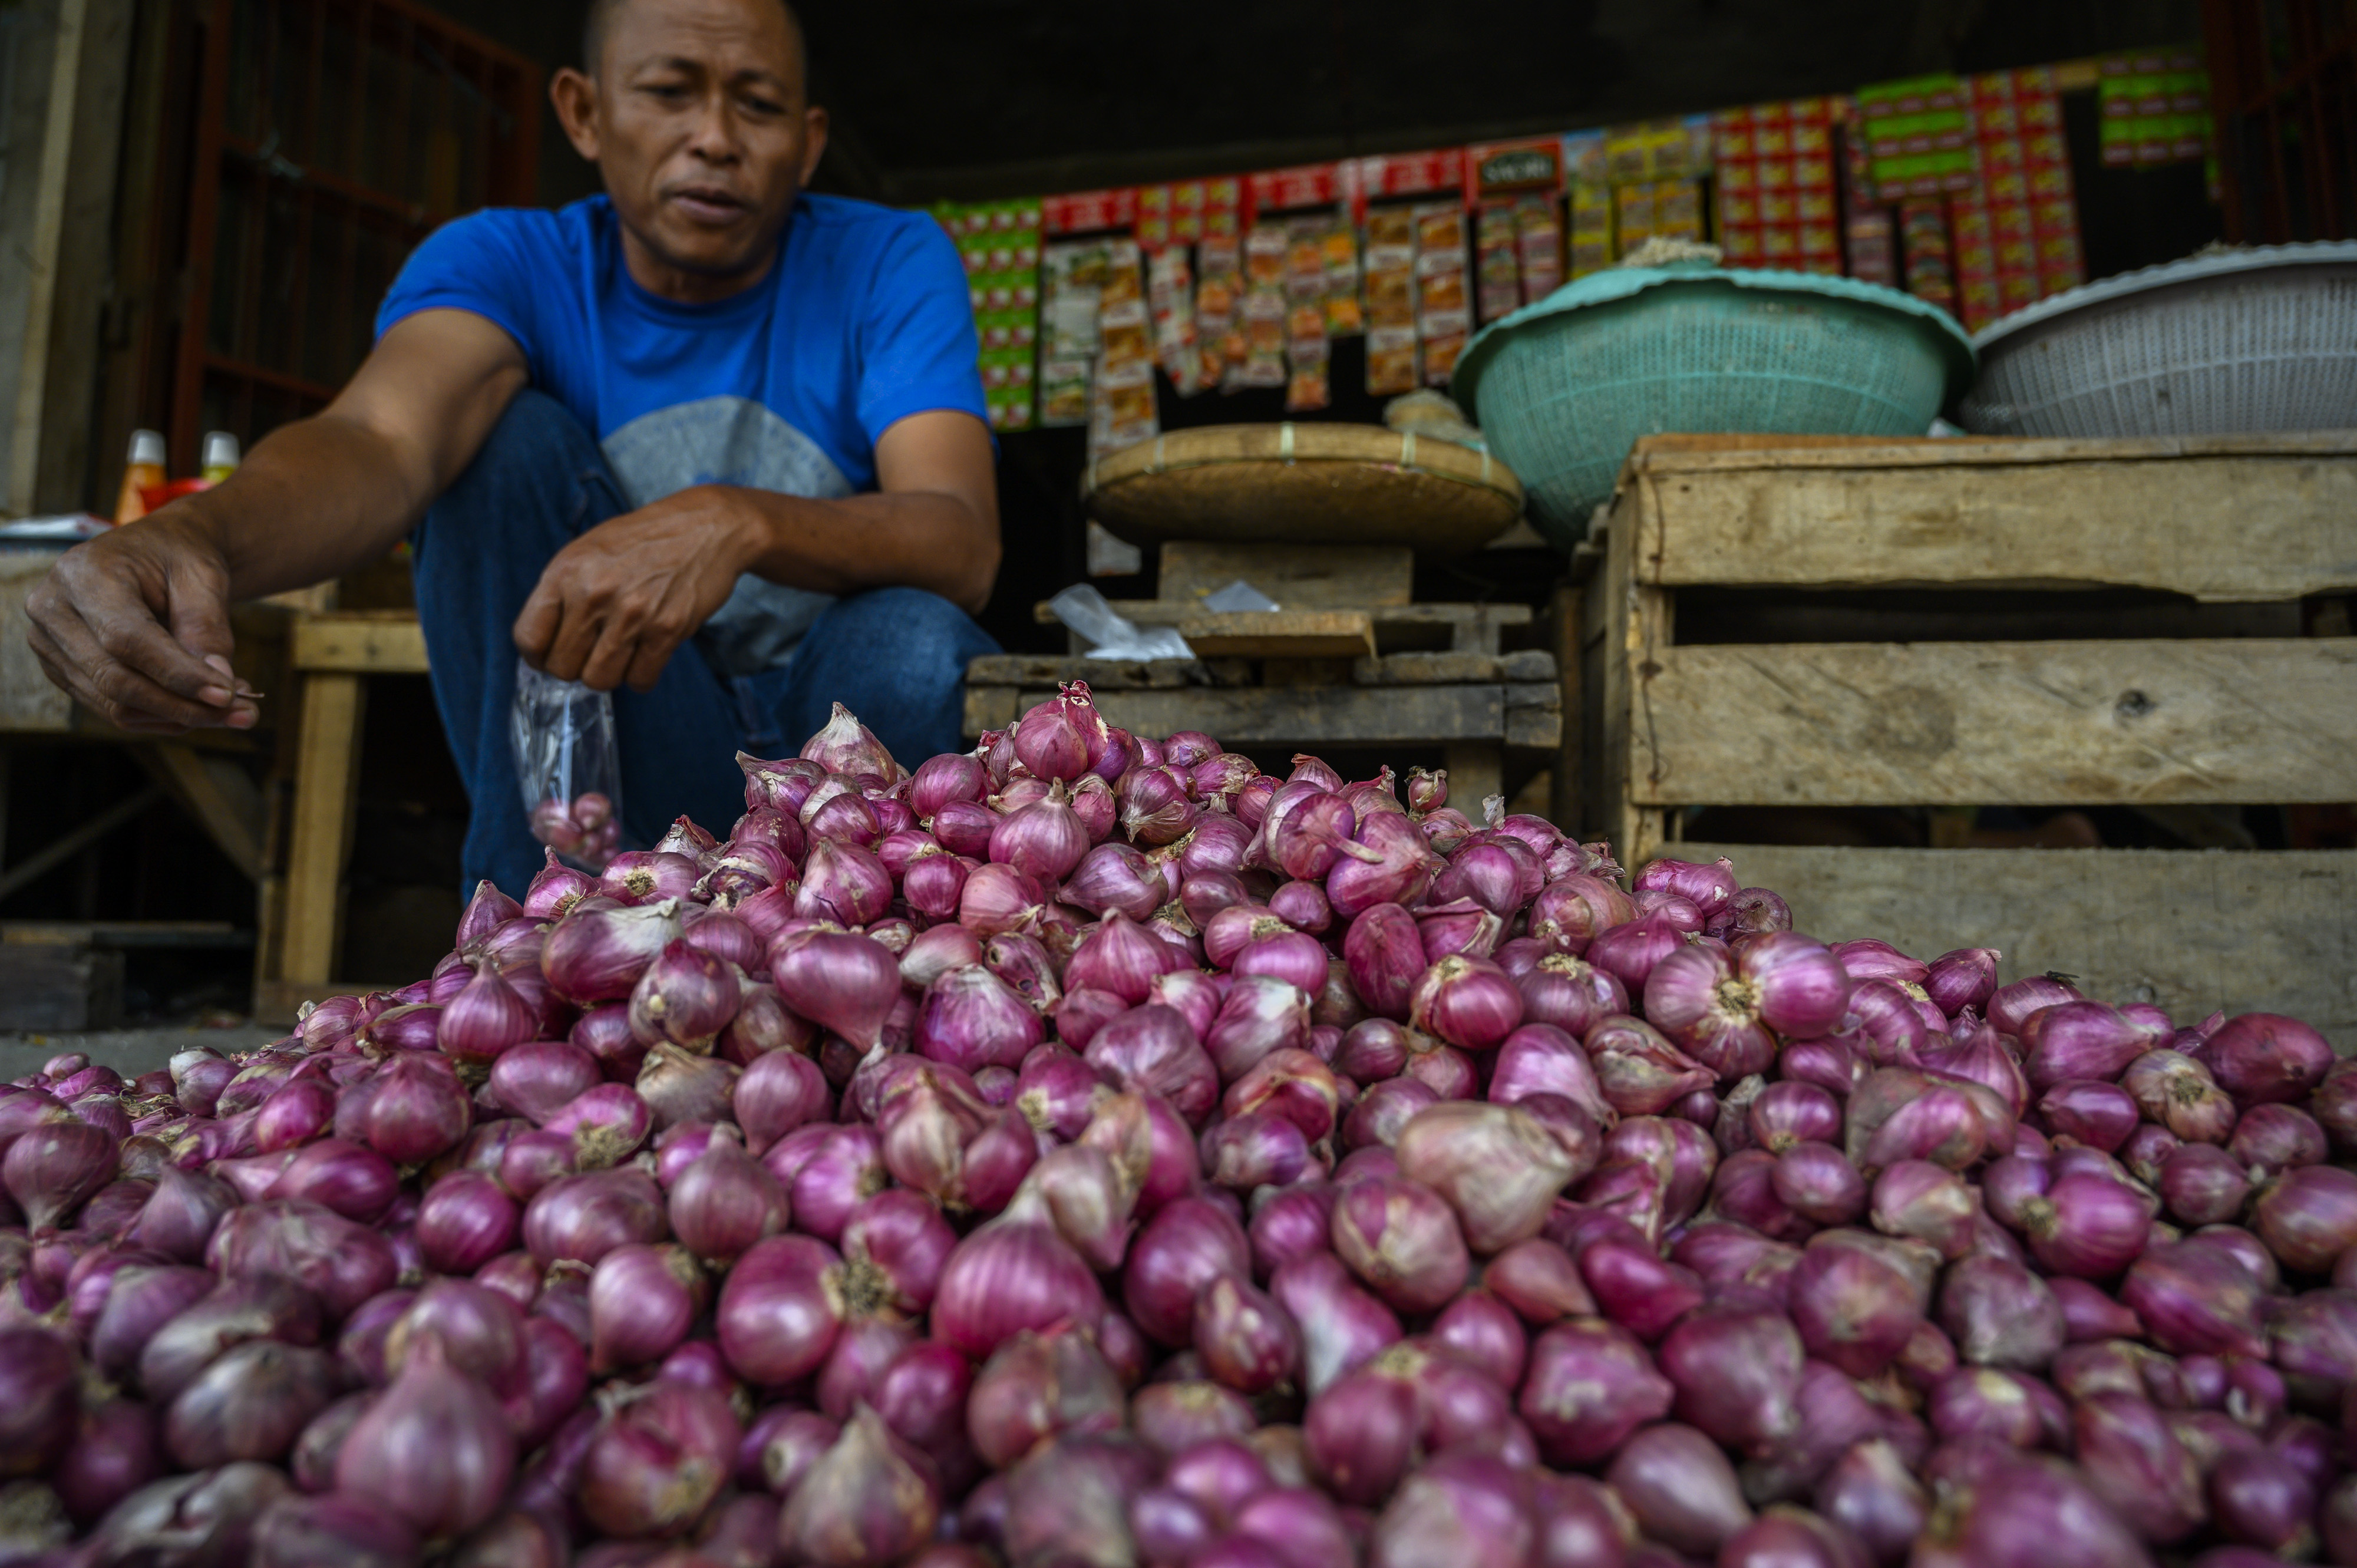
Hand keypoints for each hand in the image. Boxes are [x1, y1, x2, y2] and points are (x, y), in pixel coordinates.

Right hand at [24, 508, 258, 733]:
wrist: (150, 552)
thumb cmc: (177, 556)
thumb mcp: (202, 576)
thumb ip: (206, 628)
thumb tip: (219, 690)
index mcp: (83, 574)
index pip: (126, 639)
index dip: (178, 674)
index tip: (229, 696)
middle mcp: (53, 609)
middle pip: (116, 680)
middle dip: (184, 706)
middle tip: (244, 714)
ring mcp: (48, 642)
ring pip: (113, 703)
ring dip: (177, 716)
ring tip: (232, 710)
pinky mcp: (60, 668)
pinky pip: (110, 707)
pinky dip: (160, 715)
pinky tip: (197, 705)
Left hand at [513, 485, 762, 691]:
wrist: (706, 526)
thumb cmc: (643, 540)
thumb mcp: (588, 551)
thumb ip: (561, 591)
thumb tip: (542, 645)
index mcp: (566, 571)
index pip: (529, 638)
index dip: (538, 656)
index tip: (552, 654)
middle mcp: (594, 593)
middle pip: (563, 667)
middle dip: (576, 667)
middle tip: (594, 651)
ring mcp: (632, 613)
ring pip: (599, 680)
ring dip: (609, 674)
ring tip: (621, 652)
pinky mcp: (667, 629)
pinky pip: (640, 680)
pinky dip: (641, 677)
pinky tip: (646, 655)